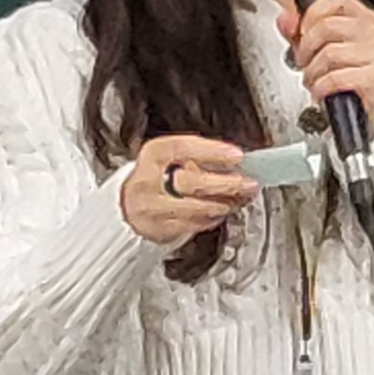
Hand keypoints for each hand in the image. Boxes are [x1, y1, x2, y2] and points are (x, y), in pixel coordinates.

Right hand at [120, 134, 253, 247]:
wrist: (125, 204)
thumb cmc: (155, 178)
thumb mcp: (170, 158)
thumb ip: (200, 159)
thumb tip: (237, 164)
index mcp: (154, 154)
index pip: (185, 148)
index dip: (213, 152)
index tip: (238, 156)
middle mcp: (149, 179)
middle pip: (192, 181)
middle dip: (225, 184)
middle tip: (248, 184)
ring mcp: (151, 205)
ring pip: (193, 207)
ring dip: (222, 204)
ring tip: (239, 199)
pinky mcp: (157, 227)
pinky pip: (190, 224)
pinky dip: (211, 218)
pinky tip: (222, 211)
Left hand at [285, 0, 373, 136]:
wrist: (366, 116)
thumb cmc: (349, 82)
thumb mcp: (322, 51)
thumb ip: (300, 32)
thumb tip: (286, 20)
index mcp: (366, 20)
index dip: (312, 14)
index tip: (303, 32)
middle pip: (327, 26)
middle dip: (306, 48)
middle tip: (305, 62)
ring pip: (329, 53)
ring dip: (312, 72)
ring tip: (314, 80)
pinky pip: (336, 77)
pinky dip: (321, 87)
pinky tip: (322, 91)